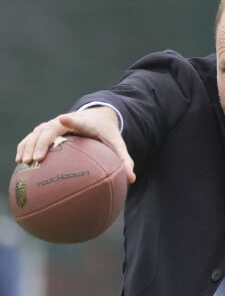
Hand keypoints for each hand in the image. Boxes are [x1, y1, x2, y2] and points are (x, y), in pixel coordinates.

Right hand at [15, 107, 135, 183]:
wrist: (98, 116)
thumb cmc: (107, 133)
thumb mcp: (117, 144)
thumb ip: (125, 160)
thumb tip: (132, 179)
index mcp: (83, 123)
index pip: (76, 119)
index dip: (70, 119)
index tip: (62, 119)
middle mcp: (65, 122)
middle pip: (49, 129)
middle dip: (41, 142)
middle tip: (36, 159)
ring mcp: (54, 125)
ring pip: (37, 133)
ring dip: (29, 145)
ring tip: (24, 162)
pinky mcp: (48, 130)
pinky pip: (33, 137)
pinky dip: (26, 146)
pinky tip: (20, 161)